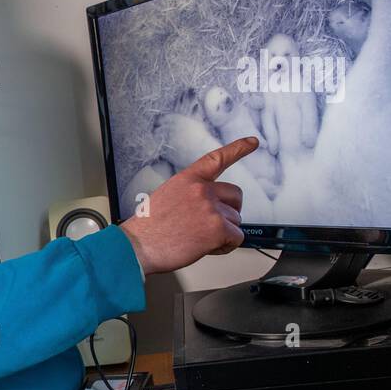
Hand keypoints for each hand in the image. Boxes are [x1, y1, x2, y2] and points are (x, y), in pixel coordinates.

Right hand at [120, 136, 257, 274]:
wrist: (138, 247)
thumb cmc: (148, 229)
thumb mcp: (166, 198)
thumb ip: (189, 195)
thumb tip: (207, 207)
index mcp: (187, 180)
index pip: (216, 159)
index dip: (238, 148)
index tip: (252, 141)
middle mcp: (201, 190)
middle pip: (235, 196)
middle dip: (229, 211)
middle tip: (213, 224)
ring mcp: (210, 208)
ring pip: (236, 221)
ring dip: (222, 233)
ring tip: (197, 239)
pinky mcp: (217, 228)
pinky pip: (237, 238)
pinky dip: (225, 246)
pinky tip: (206, 247)